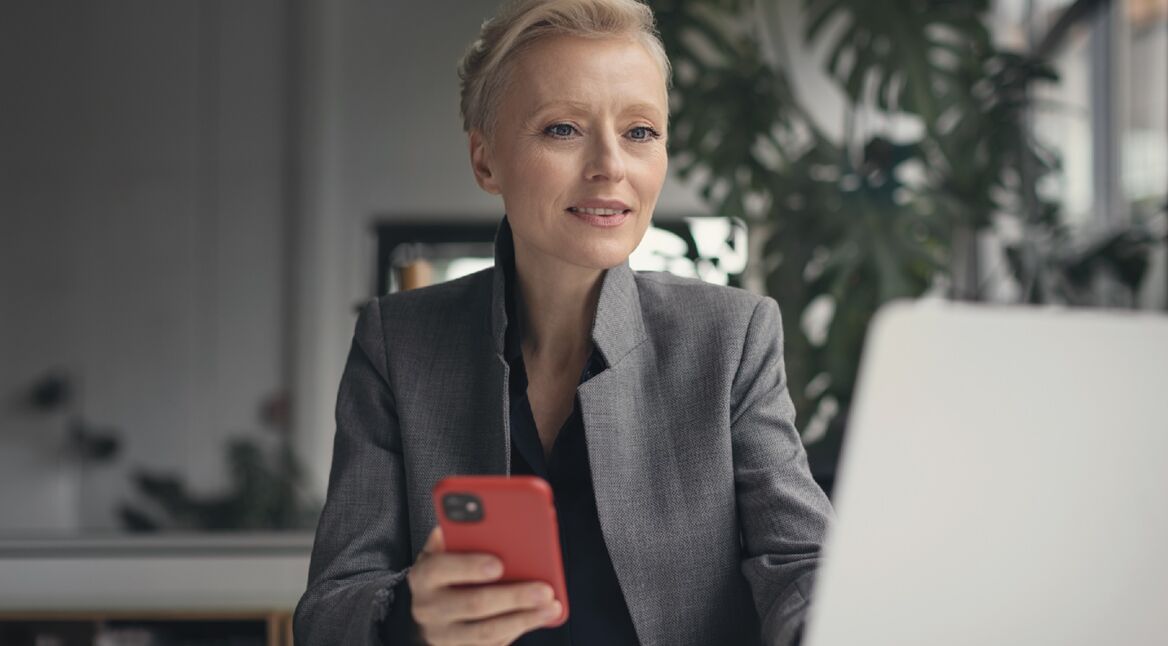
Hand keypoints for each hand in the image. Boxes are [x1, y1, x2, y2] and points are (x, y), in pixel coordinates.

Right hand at [408, 526, 562, 645]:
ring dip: (523, 619)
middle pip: (472, 604)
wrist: (429, 609)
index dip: (469, 566)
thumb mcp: (442, 549)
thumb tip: (481, 517)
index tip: (499, 564)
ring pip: (486, 631)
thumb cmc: (445, 570)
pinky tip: (539, 617)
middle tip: (543, 589)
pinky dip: (519, 630)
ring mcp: (443, 634)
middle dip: (512, 597)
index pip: (440, 568)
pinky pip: (492, 644)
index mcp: (423, 575)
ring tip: (550, 605)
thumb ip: (458, 534)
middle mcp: (428, 607)